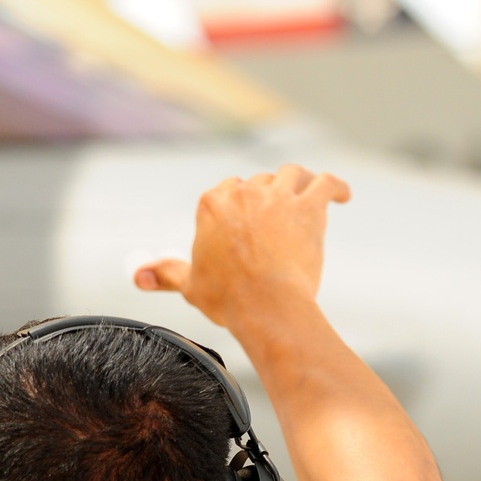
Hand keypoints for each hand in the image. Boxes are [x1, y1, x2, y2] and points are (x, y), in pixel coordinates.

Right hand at [133, 165, 350, 330]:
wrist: (266, 306)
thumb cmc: (228, 298)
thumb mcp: (190, 284)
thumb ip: (164, 273)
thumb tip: (138, 276)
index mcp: (212, 202)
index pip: (226, 190)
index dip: (238, 205)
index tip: (245, 222)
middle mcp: (244, 191)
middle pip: (259, 182)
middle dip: (267, 197)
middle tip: (277, 220)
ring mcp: (279, 196)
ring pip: (292, 174)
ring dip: (299, 182)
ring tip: (308, 191)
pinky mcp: (310, 206)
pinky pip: (326, 182)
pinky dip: (335, 186)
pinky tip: (342, 194)